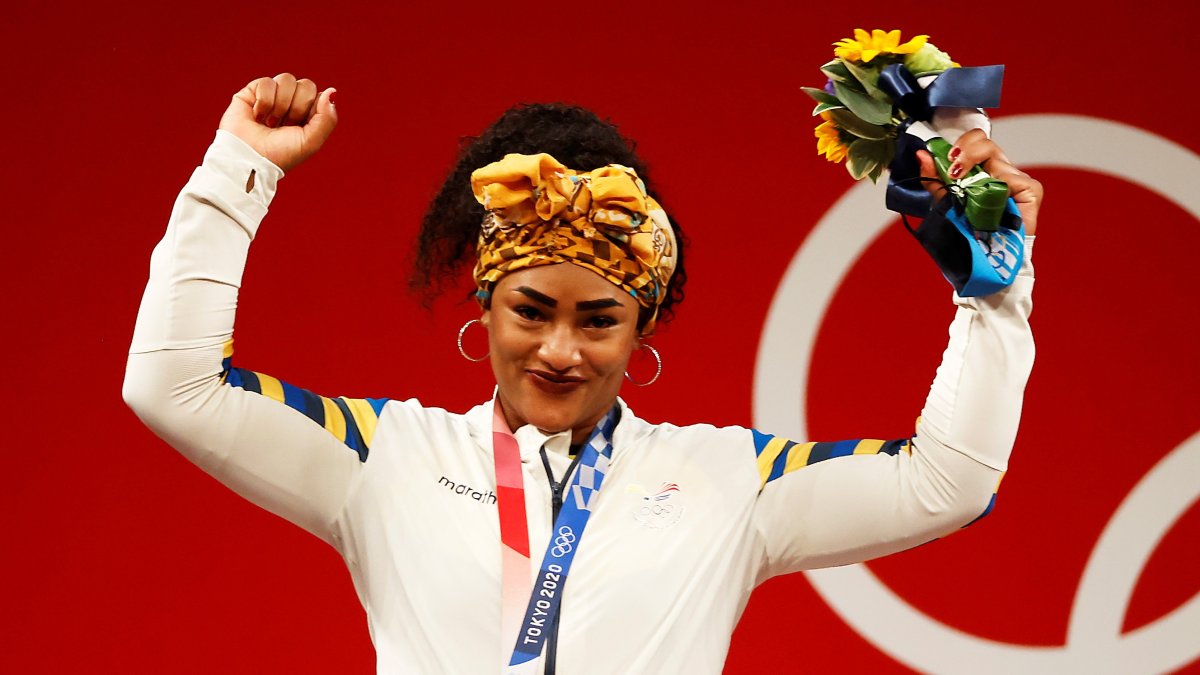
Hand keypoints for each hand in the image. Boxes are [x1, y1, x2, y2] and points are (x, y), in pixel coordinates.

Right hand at [218, 73, 337, 172]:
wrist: (250, 158)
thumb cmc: (280, 154)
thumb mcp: (312, 141)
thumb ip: (328, 118)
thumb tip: (331, 90)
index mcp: (306, 114)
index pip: (318, 95)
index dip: (312, 110)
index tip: (300, 127)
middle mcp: (290, 103)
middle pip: (306, 85)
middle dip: (298, 107)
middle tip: (285, 124)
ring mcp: (272, 95)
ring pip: (287, 79)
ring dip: (281, 105)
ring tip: (271, 122)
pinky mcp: (252, 91)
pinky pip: (267, 82)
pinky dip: (264, 101)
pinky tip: (258, 115)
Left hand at [917, 129, 1042, 234]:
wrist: (985, 259)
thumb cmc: (968, 232)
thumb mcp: (946, 202)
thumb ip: (934, 179)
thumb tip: (922, 154)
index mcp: (981, 170)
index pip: (975, 140)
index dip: (962, 144)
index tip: (947, 158)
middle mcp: (999, 170)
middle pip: (986, 142)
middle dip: (967, 152)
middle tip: (955, 170)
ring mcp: (1016, 179)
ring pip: (997, 158)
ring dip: (978, 173)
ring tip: (967, 190)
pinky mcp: (1030, 190)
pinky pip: (1014, 178)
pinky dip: (1000, 185)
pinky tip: (992, 198)